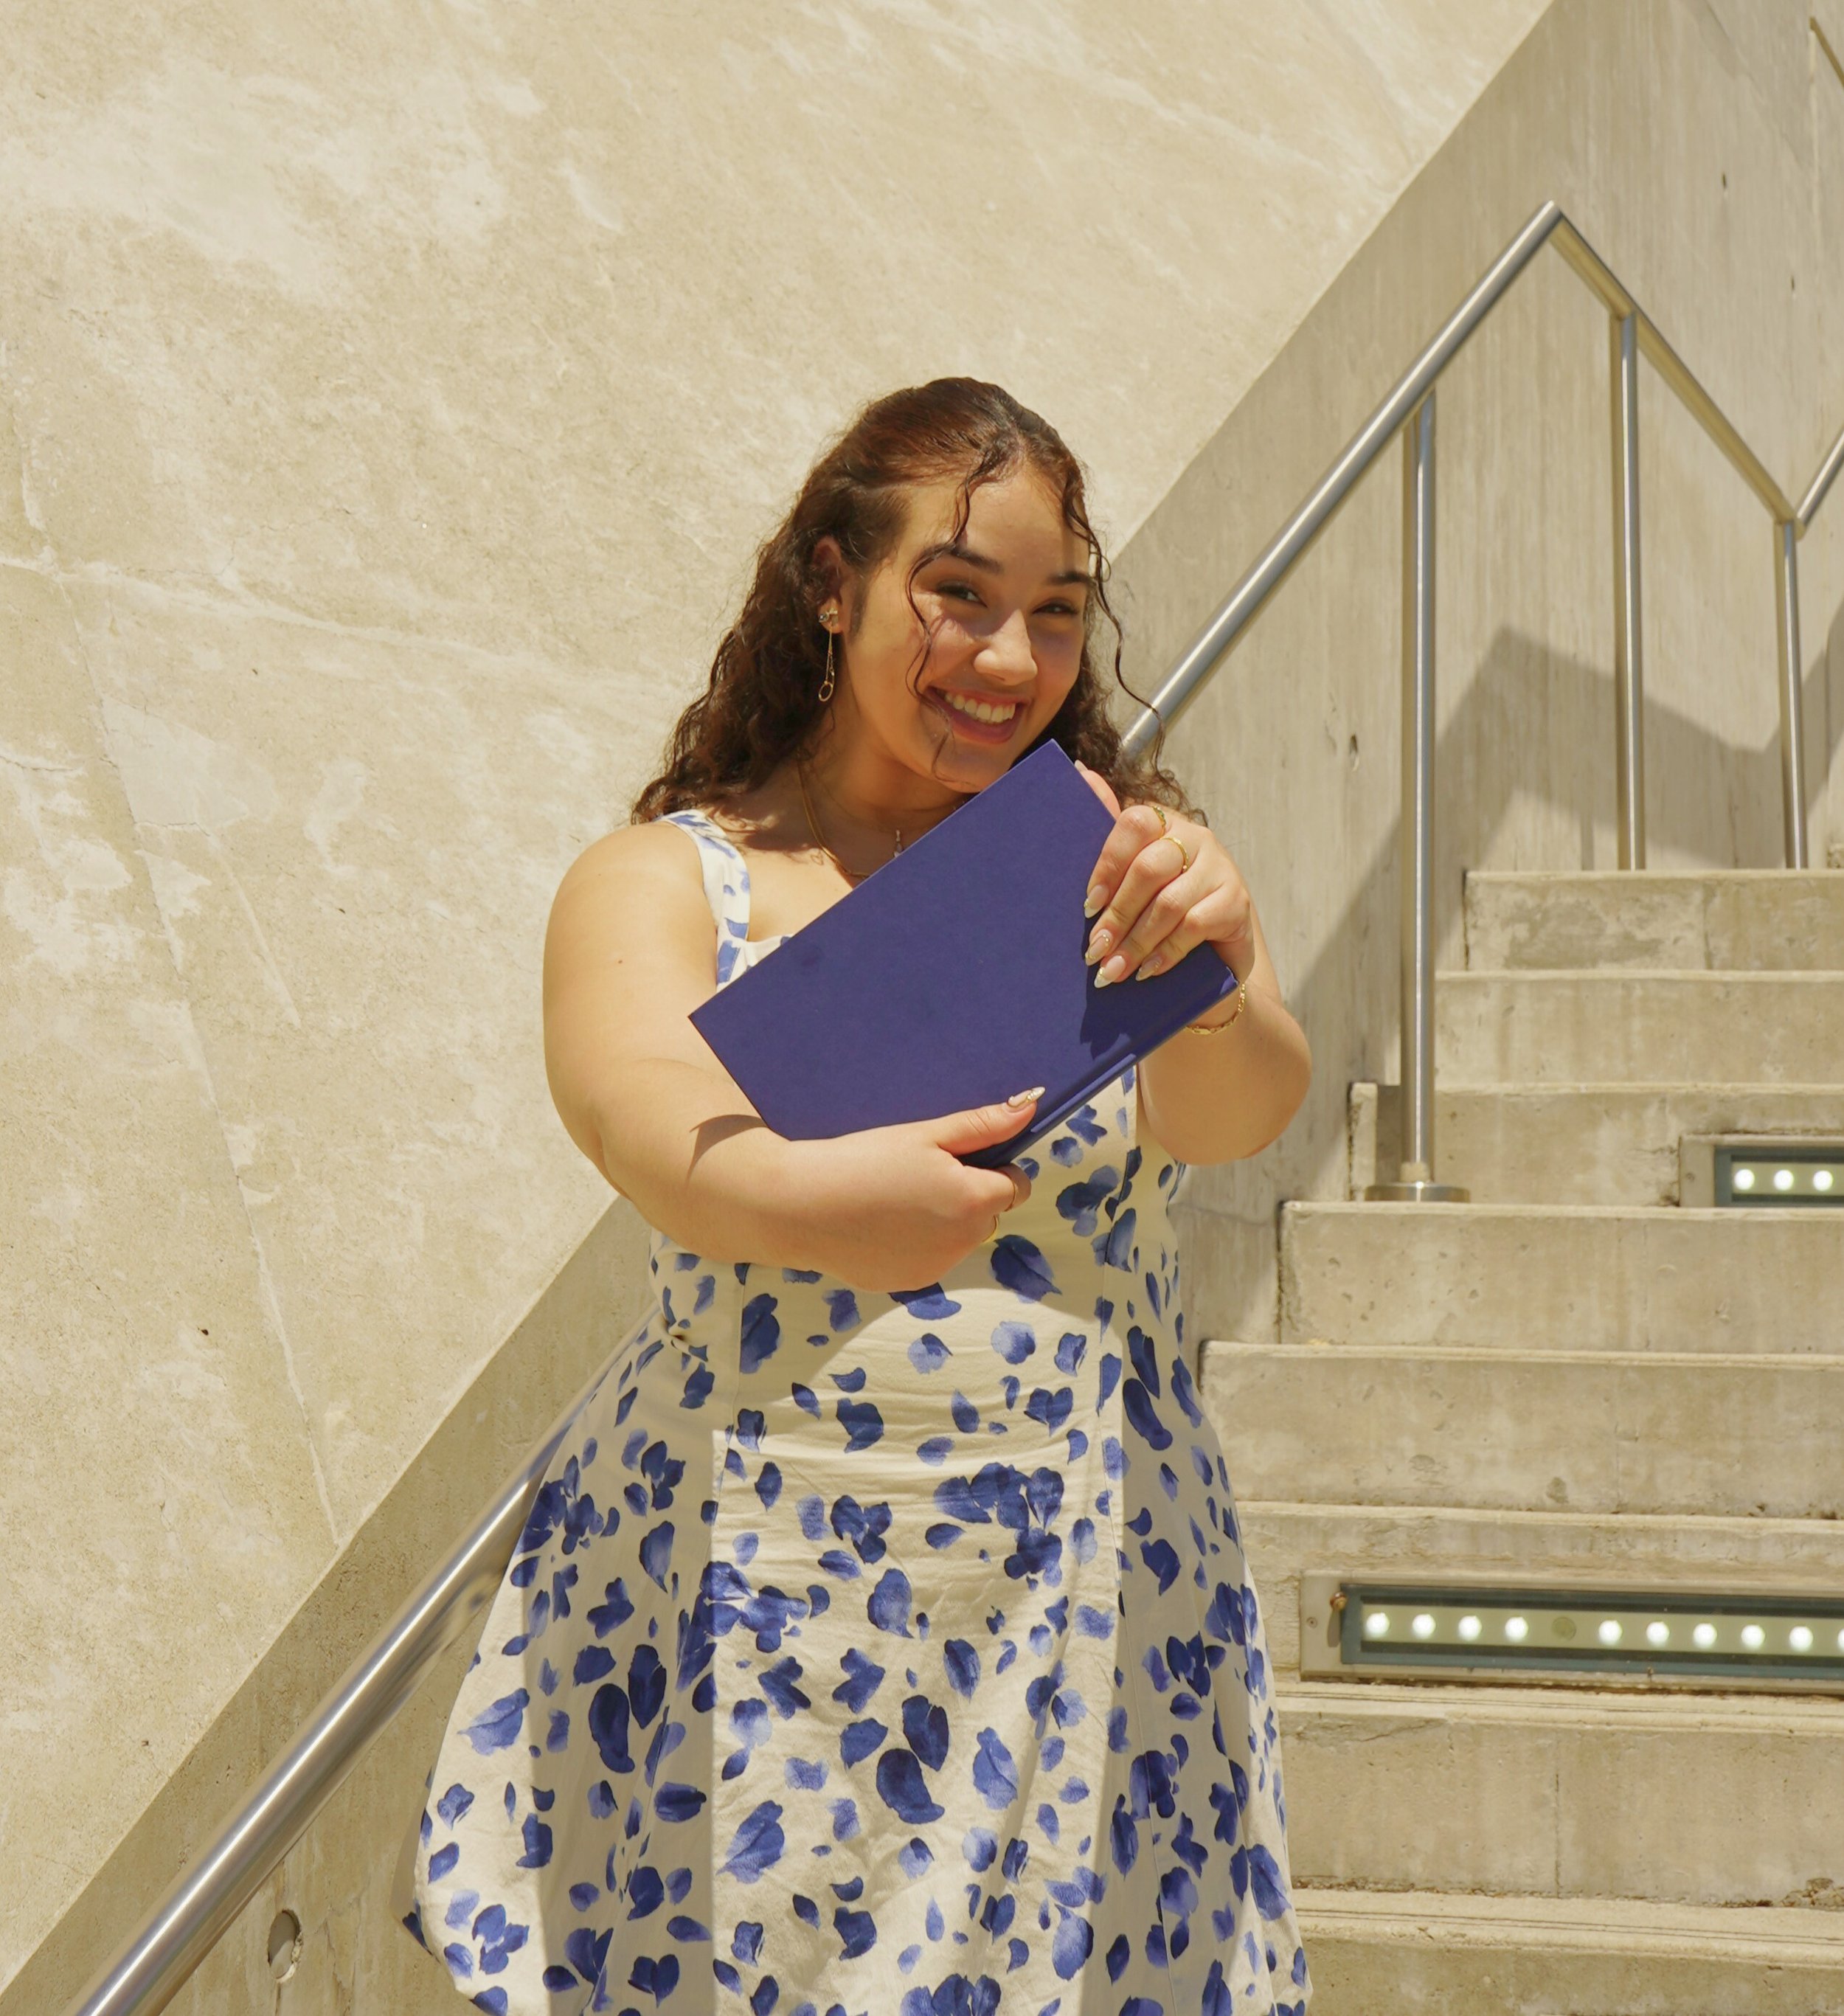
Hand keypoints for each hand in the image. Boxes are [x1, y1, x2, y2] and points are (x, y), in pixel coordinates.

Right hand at [772, 1094, 1039, 1291]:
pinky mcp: (909, 1282)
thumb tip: (1029, 1107)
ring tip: (895, 1198)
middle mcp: (963, 1242)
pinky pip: (930, 1258)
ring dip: (944, 1221)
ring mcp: (936, 1267)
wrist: (799, 1206)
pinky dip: (916, 1243)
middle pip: (987, 1213)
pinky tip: (881, 1224)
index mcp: (973, 1201)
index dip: (991, 1168)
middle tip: (918, 1174)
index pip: (1015, 1185)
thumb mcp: (924, 1134)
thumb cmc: (862, 1160)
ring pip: (958, 1238)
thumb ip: (981, 1125)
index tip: (954, 1157)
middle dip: (967, 1195)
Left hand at [1073, 761, 1253, 985]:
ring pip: (1169, 903)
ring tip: (1112, 970)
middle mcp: (1195, 838)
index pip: (1134, 824)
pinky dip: (1166, 952)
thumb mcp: (1131, 876)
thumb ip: (1109, 833)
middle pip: (1149, 868)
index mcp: (1164, 823)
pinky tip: (1147, 970)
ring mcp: (1220, 868)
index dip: (1108, 864)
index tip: (1087, 904)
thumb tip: (1080, 773)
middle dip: (1117, 914)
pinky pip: (1194, 925)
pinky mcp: (1236, 902)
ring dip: (1136, 942)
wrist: (1211, 954)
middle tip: (1095, 950)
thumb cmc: (1158, 909)